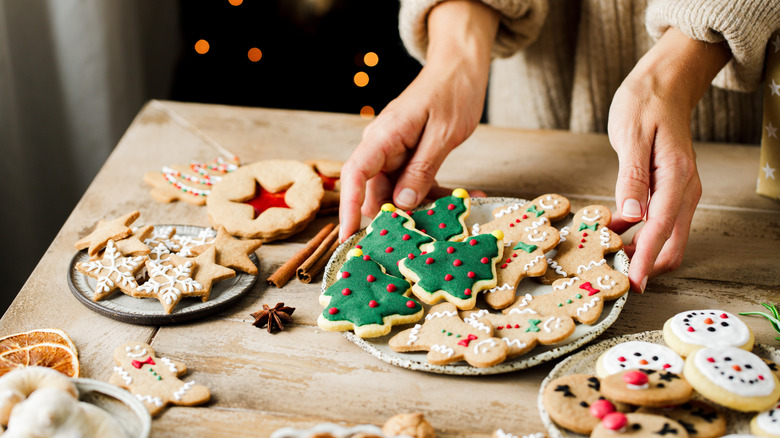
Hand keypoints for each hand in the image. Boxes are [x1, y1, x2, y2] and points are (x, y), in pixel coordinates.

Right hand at [339, 1, 498, 241]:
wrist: (461, 67)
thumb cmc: (453, 91)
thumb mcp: (442, 133)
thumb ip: (421, 169)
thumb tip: (402, 204)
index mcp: (384, 136)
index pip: (355, 174)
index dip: (349, 207)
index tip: (349, 236)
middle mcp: (384, 147)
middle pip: (378, 191)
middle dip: (400, 217)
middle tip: (427, 236)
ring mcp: (397, 153)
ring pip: (400, 193)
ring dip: (428, 206)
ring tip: (459, 214)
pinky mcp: (411, 157)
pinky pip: (417, 184)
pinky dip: (438, 194)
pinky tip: (466, 198)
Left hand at [608, 28, 730, 292]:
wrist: (664, 83)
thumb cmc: (645, 103)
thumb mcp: (631, 137)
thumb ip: (632, 178)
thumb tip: (633, 217)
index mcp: (677, 177)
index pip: (662, 229)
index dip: (646, 260)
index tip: (632, 284)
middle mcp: (685, 189)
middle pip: (671, 243)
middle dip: (646, 264)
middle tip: (613, 277)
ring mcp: (679, 191)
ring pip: (665, 236)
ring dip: (641, 251)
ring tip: (607, 258)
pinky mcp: (668, 190)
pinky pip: (657, 222)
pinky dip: (639, 234)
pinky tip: (613, 233)